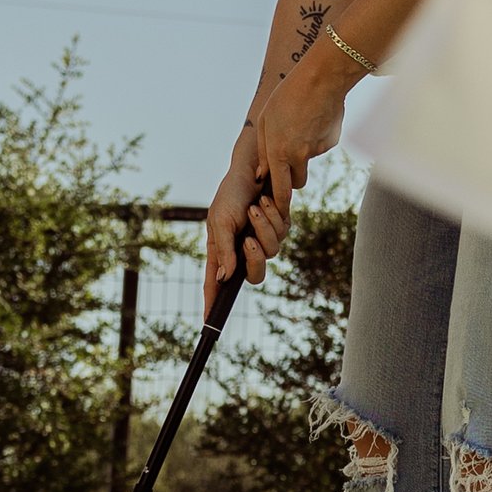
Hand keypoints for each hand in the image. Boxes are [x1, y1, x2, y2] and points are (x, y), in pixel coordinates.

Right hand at [203, 130, 288, 304]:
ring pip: (272, 252)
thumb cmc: (231, 193)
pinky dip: (273, 217)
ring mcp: (262, 240)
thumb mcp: (220, 220)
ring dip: (264, 228)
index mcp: (223, 251)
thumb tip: (225, 277)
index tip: (208, 322)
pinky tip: (265, 201)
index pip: (217, 284)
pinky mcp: (278, 228)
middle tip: (248, 241)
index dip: (213, 303)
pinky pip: (282, 234)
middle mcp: (243, 250)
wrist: (254, 168)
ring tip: (255, 207)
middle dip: (255, 259)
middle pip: (255, 275)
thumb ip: (223, 250)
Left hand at [252, 39, 353, 208]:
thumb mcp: (265, 120)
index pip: (281, 190)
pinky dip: (316, 136)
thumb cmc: (287, 96)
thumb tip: (264, 175)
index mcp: (279, 153)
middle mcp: (299, 156)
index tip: (279, 209)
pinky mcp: (331, 141)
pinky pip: (320, 144)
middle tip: (287, 158)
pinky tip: (314, 117)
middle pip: (297, 182)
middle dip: (292, 177)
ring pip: (308, 160)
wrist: (321, 79)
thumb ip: (264, 150)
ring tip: (300, 125)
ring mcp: (317, 149)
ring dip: (303, 152)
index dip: (280, 203)